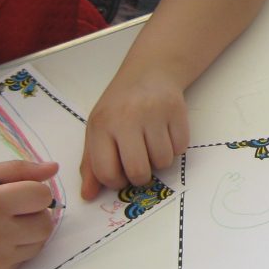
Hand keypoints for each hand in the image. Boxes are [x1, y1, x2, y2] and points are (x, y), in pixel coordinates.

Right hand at [0, 160, 58, 268]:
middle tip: (12, 209)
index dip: (33, 190)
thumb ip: (16, 170)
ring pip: (40, 242)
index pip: (41, 196)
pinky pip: (24, 258)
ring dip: (29, 231)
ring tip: (4, 224)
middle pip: (46, 222)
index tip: (18, 191)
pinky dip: (16, 248)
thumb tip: (53, 169)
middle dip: (35, 212)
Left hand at [80, 71, 188, 198]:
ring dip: (160, 160)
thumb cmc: (120, 106)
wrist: (149, 72)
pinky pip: (181, 149)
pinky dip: (175, 147)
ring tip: (152, 143)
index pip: (106, 171)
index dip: (115, 182)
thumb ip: (91, 164)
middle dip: (141, 177)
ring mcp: (154, 113)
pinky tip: (166, 132)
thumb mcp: (98, 129)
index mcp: (102, 125)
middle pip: (138, 171)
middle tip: (140, 164)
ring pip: (163, 162)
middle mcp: (127, 118)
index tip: (120, 175)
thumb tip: (88, 196)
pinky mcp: (177, 111)